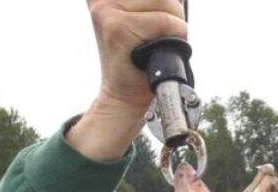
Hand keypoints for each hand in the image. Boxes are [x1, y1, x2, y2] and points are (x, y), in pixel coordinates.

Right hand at [69, 0, 188, 159]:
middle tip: (157, 39)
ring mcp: (107, 11)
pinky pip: (165, 22)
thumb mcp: (139, 23)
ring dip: (174, 28)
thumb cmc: (138, 63)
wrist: (126, 97)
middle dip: (172, 15)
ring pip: (168, 4)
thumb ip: (150, 6)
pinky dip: (174, 36)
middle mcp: (102, 0)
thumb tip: (175, 0)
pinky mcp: (117, 27)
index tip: (158, 25)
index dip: (163, 6)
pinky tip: (157, 51)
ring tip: (155, 45)